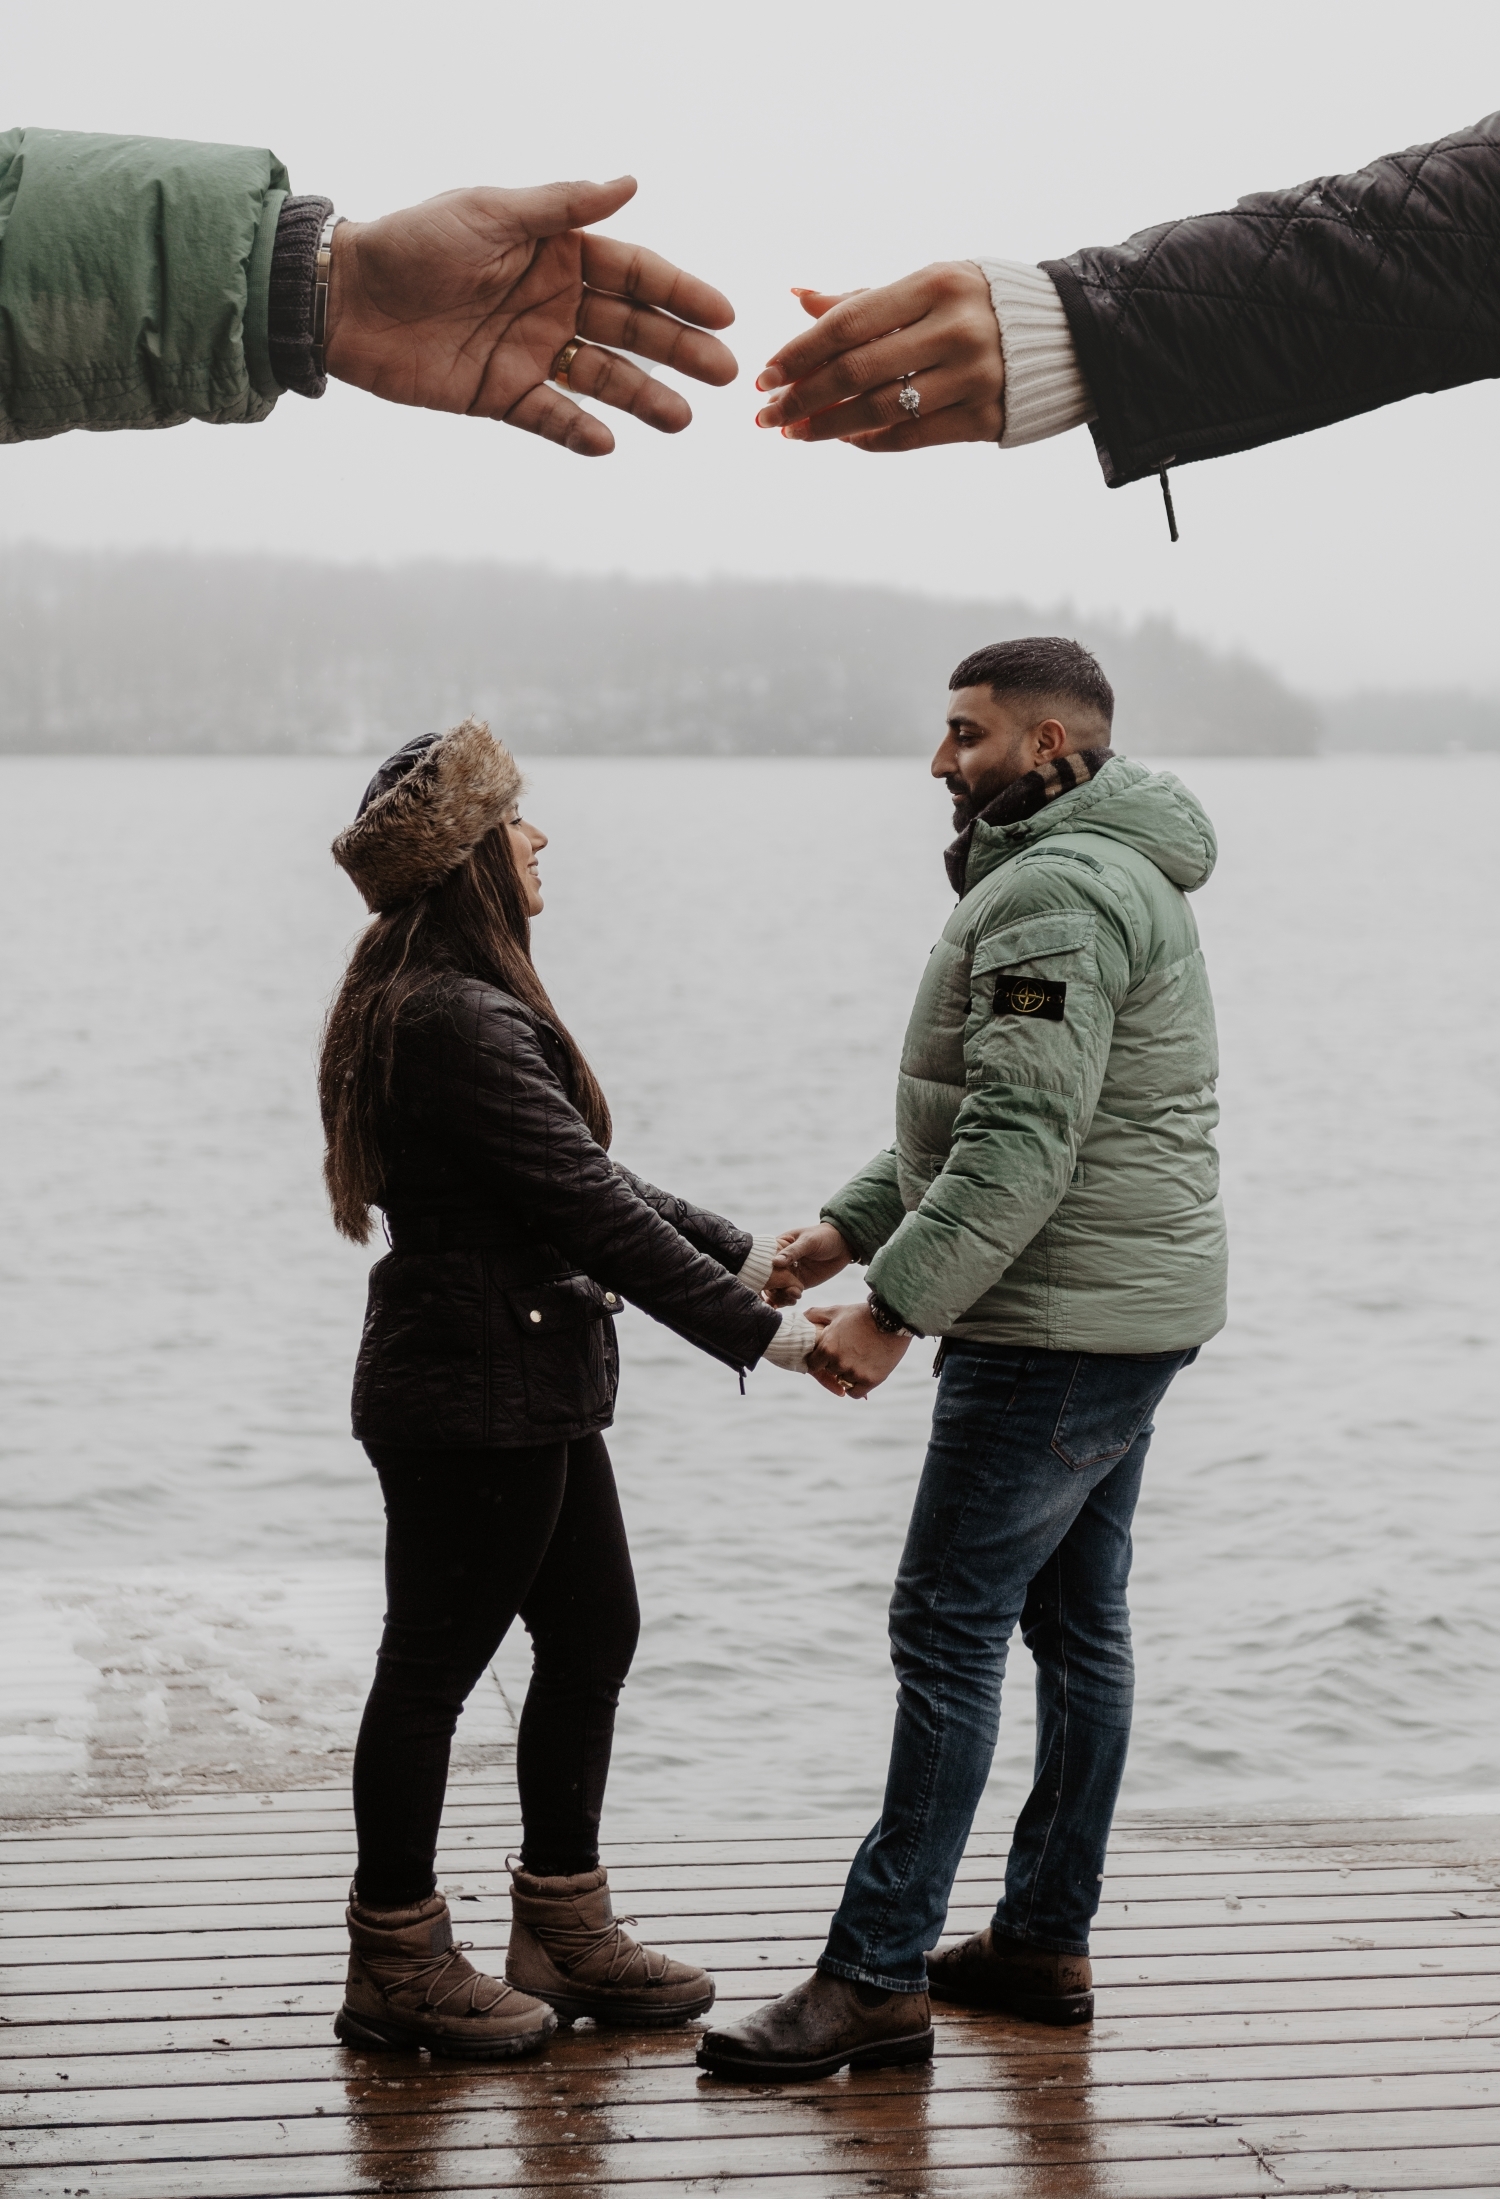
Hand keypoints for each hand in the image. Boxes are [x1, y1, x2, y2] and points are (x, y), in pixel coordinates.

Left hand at [325, 176, 735, 455]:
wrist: (348, 300)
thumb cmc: (415, 243)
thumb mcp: (491, 212)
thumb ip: (561, 207)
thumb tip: (630, 184)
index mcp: (556, 254)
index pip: (634, 273)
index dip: (679, 292)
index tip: (722, 315)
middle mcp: (553, 304)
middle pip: (631, 329)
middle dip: (679, 350)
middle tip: (724, 373)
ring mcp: (531, 352)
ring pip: (602, 379)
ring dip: (644, 398)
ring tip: (682, 418)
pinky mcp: (501, 394)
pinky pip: (551, 417)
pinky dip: (579, 430)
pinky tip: (608, 441)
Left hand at [753, 261, 1001, 451]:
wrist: (1072, 336)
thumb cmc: (983, 305)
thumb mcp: (931, 286)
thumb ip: (867, 299)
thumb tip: (800, 298)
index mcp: (937, 284)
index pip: (849, 323)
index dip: (800, 352)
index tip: (765, 374)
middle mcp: (956, 330)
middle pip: (856, 371)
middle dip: (802, 396)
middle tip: (766, 413)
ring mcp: (973, 377)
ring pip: (879, 410)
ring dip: (826, 426)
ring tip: (793, 431)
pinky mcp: (985, 417)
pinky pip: (911, 437)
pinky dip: (870, 439)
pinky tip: (843, 438)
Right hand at [764, 1222, 851, 1307]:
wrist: (843, 1245)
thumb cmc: (824, 1236)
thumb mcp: (808, 1241)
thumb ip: (793, 1252)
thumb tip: (775, 1262)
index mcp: (777, 1247)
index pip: (762, 1261)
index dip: (761, 1272)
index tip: (767, 1282)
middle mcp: (780, 1262)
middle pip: (767, 1278)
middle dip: (771, 1288)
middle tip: (779, 1294)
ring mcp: (789, 1273)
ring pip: (776, 1289)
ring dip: (779, 1296)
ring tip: (791, 1297)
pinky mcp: (798, 1283)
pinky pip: (788, 1294)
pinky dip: (787, 1300)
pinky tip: (793, 1300)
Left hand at [806, 1303, 910, 1398]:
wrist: (893, 1319)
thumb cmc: (863, 1314)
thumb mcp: (837, 1311)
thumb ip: (815, 1315)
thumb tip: (800, 1316)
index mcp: (827, 1347)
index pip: (814, 1365)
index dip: (821, 1360)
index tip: (829, 1355)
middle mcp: (838, 1362)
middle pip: (830, 1372)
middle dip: (836, 1364)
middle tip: (849, 1353)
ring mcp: (854, 1372)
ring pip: (843, 1382)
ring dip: (849, 1374)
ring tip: (860, 1359)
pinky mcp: (870, 1380)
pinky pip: (855, 1393)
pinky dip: (857, 1387)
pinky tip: (863, 1374)